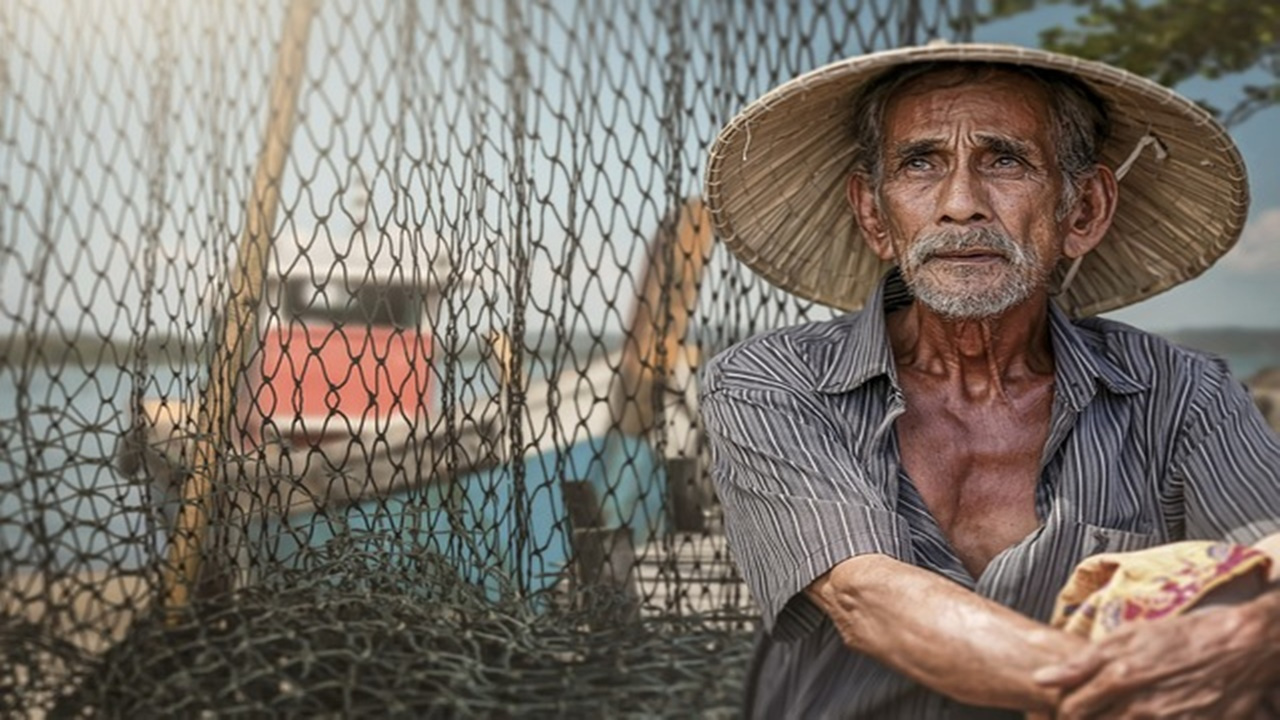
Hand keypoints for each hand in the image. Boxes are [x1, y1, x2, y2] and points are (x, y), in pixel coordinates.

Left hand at [1033, 605, 1276, 718]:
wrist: (1238, 648)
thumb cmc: (1180, 637)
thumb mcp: (1126, 636)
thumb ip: (1080, 661)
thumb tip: (1040, 678)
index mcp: (1120, 677)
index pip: (1071, 710)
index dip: (1059, 712)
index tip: (1057, 709)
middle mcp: (1140, 707)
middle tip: (1080, 712)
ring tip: (1114, 710)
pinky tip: (1138, 715)